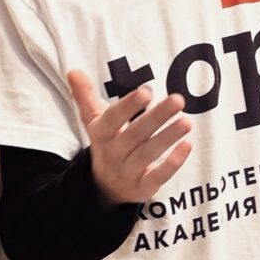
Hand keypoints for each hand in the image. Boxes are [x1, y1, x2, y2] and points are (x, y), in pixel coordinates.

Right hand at [67, 70, 192, 205]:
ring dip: (168, 137)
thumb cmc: (108, 143)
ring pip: (148, 153)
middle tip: (178, 99)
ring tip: (187, 122)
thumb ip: (86, 96)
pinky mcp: (142, 188)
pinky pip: (157, 176)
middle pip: (135, 134)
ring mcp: (127, 172)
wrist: (105, 186)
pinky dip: (173, 163)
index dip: (129, 106)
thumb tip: (73, 71)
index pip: (113, 118)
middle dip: (157, 116)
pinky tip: (187, 145)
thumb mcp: (95, 121)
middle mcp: (112, 154)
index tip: (147, 91)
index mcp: (101, 134)